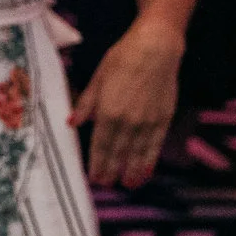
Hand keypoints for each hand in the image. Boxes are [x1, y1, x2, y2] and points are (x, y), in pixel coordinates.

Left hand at [70, 17, 183, 186]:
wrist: (155, 50)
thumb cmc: (122, 59)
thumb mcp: (97, 79)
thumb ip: (86, 104)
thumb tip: (71, 123)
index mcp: (107, 111)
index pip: (100, 144)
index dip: (97, 163)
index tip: (94, 177)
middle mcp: (128, 121)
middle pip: (117, 152)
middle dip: (111, 170)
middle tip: (106, 185)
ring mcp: (147, 122)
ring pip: (138, 153)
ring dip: (132, 170)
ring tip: (128, 184)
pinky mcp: (163, 118)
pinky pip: (155, 145)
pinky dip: (150, 159)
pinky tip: (147, 170)